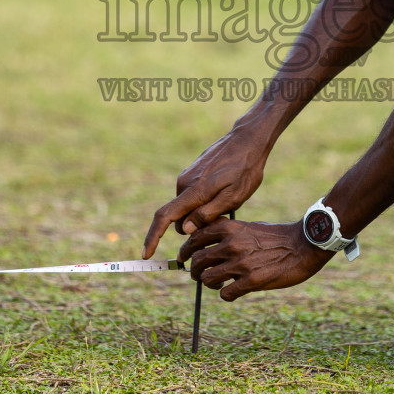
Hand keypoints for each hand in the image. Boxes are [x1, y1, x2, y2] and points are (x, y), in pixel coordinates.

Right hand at [141, 125, 268, 258]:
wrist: (247, 139)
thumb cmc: (245, 168)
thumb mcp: (234, 196)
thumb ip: (209, 213)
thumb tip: (186, 229)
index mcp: (194, 191)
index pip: (165, 217)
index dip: (153, 238)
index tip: (146, 254)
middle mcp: (184, 182)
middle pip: (180, 218)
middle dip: (195, 226)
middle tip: (224, 219)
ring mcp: (186, 176)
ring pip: (187, 207)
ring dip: (201, 213)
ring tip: (228, 200)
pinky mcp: (191, 171)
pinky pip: (191, 196)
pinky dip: (202, 202)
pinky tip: (223, 191)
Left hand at [181, 219, 332, 300]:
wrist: (303, 245)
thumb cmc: (275, 236)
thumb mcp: (247, 225)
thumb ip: (226, 233)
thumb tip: (204, 246)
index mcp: (229, 228)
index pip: (194, 238)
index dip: (186, 250)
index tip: (184, 258)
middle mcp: (231, 244)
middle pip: (196, 261)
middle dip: (193, 270)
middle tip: (197, 275)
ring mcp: (240, 263)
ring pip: (207, 279)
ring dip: (209, 284)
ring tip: (217, 284)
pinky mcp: (251, 281)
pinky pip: (225, 294)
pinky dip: (226, 295)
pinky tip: (233, 292)